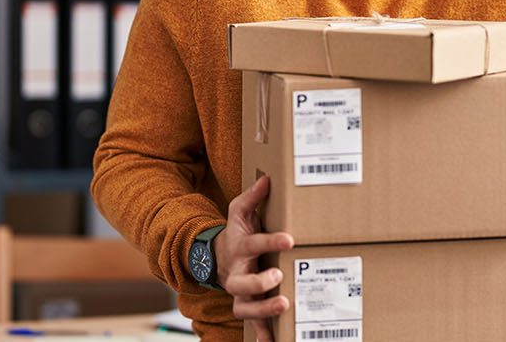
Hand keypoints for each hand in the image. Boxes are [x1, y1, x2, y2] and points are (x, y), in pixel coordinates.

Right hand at [216, 175, 294, 341]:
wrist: (216, 259)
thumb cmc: (235, 233)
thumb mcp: (240, 211)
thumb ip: (253, 197)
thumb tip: (268, 179)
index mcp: (241, 248)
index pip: (254, 243)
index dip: (271, 241)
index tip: (289, 239)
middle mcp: (238, 273)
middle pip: (242, 283)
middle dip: (259, 282)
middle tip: (278, 277)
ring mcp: (240, 293)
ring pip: (244, 308)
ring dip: (263, 312)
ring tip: (283, 306)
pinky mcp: (246, 307)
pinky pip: (252, 325)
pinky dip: (262, 335)